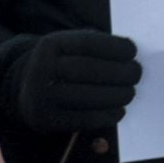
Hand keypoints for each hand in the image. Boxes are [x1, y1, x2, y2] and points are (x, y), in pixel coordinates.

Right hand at [7, 29, 141, 133]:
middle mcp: (42, 68)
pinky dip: (107, 116)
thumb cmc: (63, 64)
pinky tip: (119, 111)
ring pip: (86, 97)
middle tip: (136, 74)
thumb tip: (130, 50)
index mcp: (51, 45)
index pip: (87, 43)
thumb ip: (98, 45)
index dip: (114, 47)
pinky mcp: (46, 120)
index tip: (133, 51)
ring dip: (117, 96)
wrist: (27, 91)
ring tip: (130, 93)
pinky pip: (83, 119)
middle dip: (120, 72)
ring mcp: (41, 96)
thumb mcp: (71, 46)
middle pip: (87, 70)